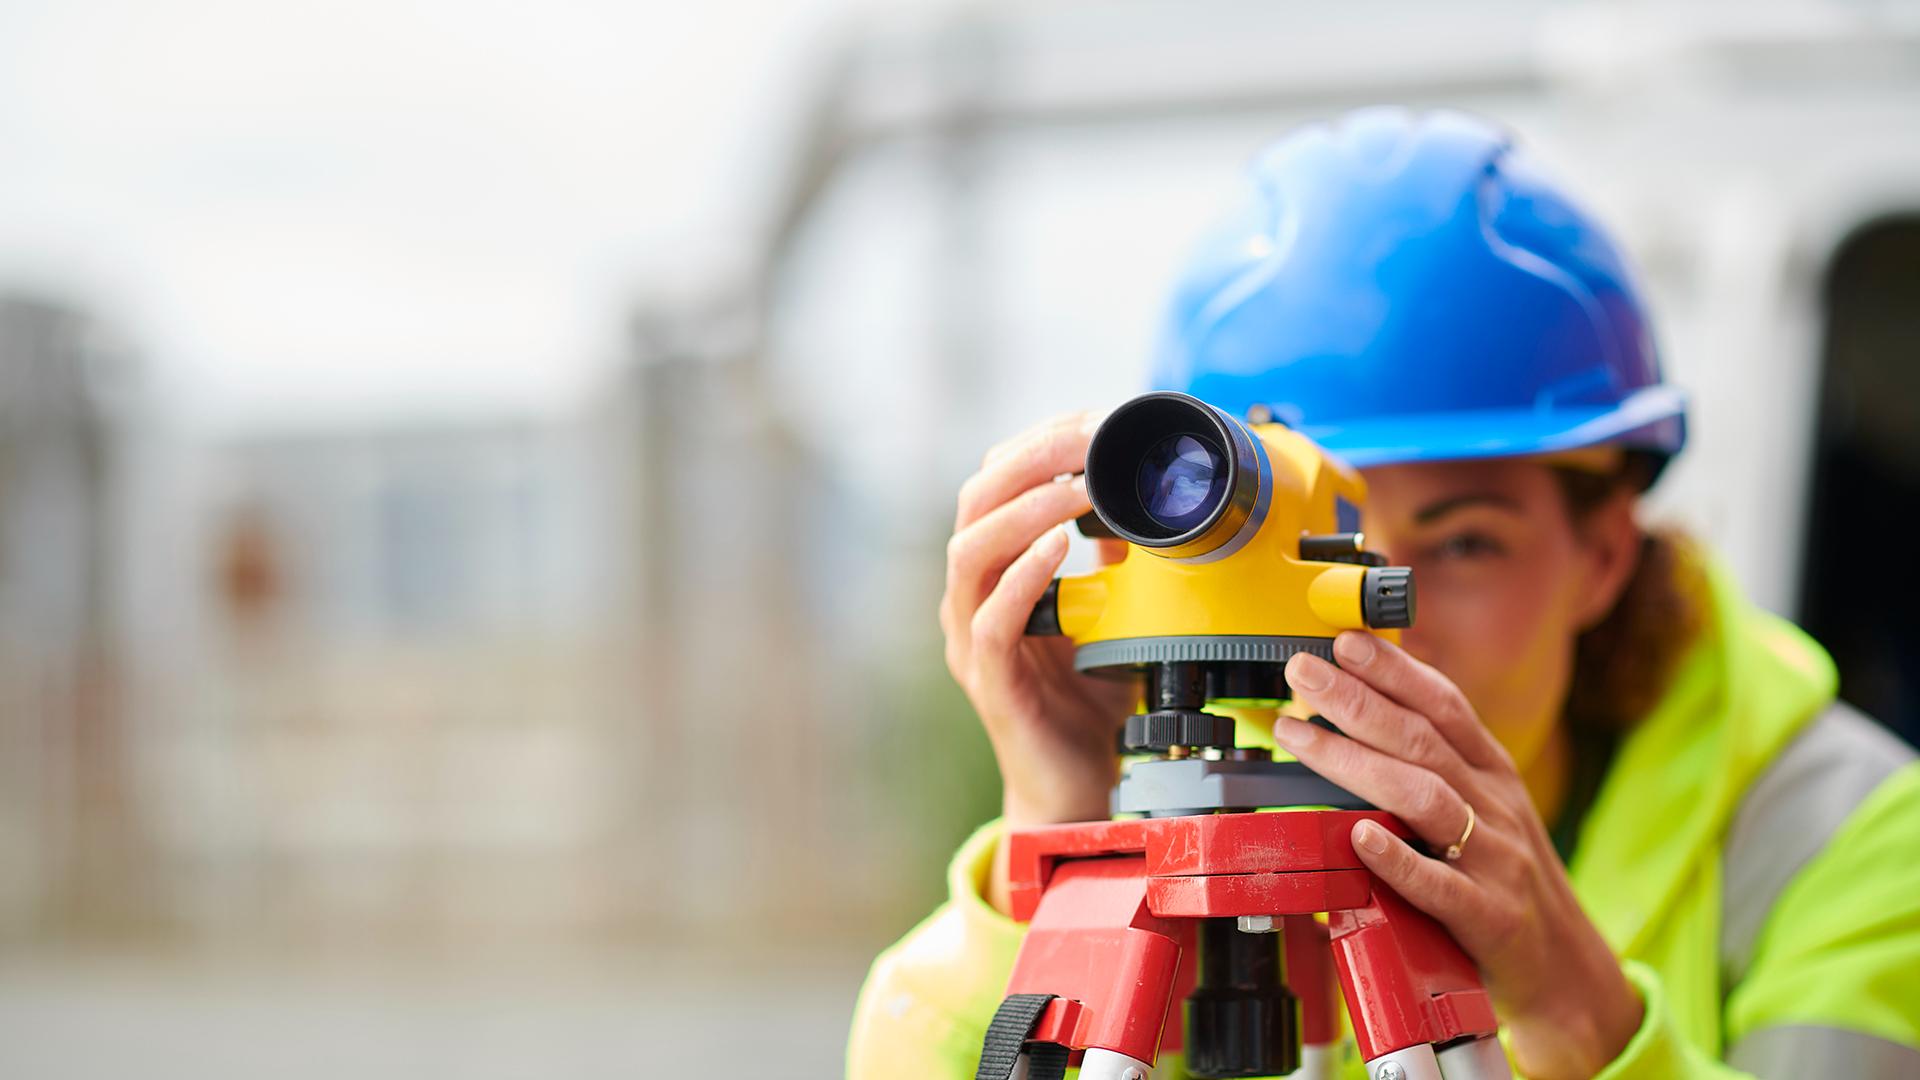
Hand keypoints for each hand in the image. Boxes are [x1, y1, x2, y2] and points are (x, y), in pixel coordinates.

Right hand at [940, 410, 1134, 832]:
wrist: (1079, 788)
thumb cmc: (1089, 702)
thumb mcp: (1112, 615)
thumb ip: (1118, 565)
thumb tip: (1148, 507)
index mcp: (996, 571)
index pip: (997, 484)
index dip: (1038, 443)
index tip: (1091, 417)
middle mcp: (971, 597)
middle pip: (975, 503)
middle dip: (1032, 459)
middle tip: (1087, 436)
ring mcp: (971, 639)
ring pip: (972, 553)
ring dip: (1026, 510)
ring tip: (1076, 486)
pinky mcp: (990, 682)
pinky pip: (992, 620)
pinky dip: (1024, 577)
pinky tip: (1058, 550)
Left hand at [1272, 631, 1642, 1079]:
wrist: (1565, 970)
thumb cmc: (1507, 881)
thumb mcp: (1484, 809)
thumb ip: (1436, 764)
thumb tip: (1367, 711)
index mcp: (1493, 774)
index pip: (1444, 705)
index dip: (1394, 669)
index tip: (1345, 641)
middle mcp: (1497, 806)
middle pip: (1423, 740)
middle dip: (1357, 698)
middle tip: (1303, 671)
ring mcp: (1495, 860)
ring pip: (1424, 797)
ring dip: (1357, 762)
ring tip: (1302, 737)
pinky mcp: (1489, 916)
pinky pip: (1438, 883)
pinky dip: (1397, 858)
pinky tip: (1357, 836)